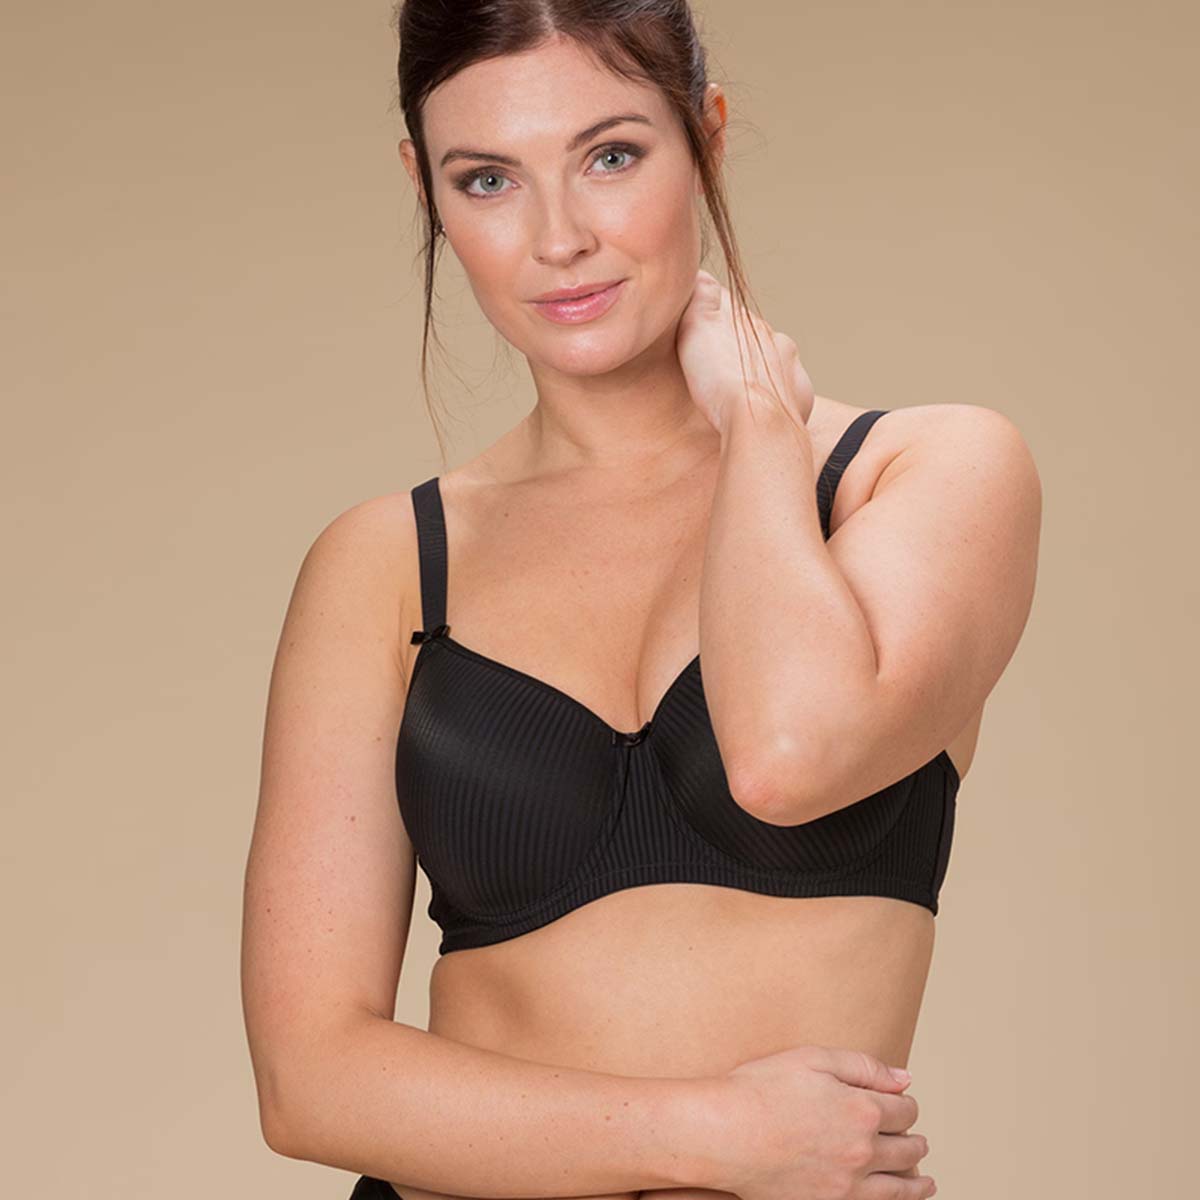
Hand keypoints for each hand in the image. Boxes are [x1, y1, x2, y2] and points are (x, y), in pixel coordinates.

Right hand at [674, 269, 814, 436]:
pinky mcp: (801, 399)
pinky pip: (788, 395)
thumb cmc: (722, 380)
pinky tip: (759, 411)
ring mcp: (793, 371)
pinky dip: (775, 399)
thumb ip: (701, 298)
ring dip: (759, 375)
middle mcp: (778, 342)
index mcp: (752, 324)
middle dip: (741, 350)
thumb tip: (701, 273)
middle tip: (718, 369)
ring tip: (737, 394)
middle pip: (757, 341)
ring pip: (775, 366)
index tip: (703, 330)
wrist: (758, 425)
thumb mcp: (698, 329)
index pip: (733, 313)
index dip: (715, 320)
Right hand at [707, 1044, 935, 1199]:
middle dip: (915, 1141)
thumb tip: (904, 1079)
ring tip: (925, 1180)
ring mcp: (846, 1186)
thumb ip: (863, 1066)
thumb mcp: (812, 1058)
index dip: (907, 1104)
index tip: (903, 1103)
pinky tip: (894, 1199)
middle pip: (907, 1149)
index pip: (905, 1110)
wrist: (724, 1134)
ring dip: (917, 1182)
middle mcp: (863, 1152)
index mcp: (862, 1110)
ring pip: (899, 1188)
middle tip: (918, 1140)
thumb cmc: (761, 1089)